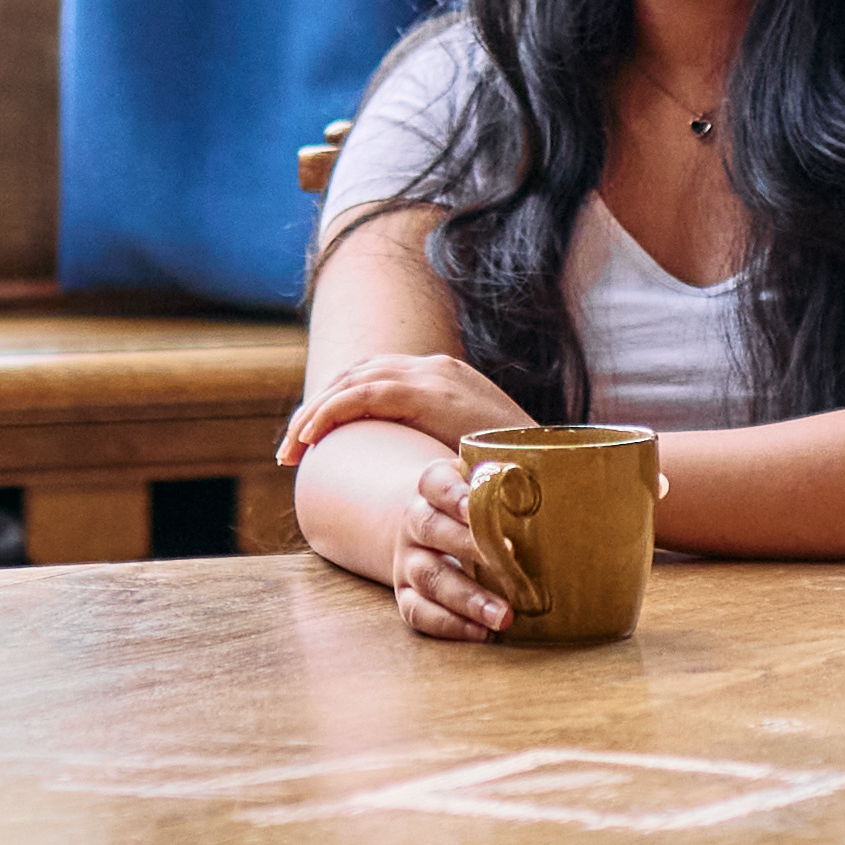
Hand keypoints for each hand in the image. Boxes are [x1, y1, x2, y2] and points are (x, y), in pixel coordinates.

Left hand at [277, 345, 533, 474]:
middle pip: (355, 375)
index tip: (308, 443)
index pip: (372, 379)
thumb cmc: (515, 471)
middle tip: (288, 450)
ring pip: (351, 382)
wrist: (555, 464)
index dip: (334, 406)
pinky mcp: (429, 392)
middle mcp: (434, 367)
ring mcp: (432, 374)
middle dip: (315, 410)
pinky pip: (364, 395)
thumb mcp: (469, 451)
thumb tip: (410, 477)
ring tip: (290, 450)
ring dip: (313, 414)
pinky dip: (330, 413)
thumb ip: (439, 449)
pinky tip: (309, 440)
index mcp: (442, 377)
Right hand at [382, 462, 525, 644]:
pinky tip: (482, 632)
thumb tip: (570, 492)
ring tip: (505, 616)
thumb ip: (513, 487)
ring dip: (467, 598)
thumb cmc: (477, 511)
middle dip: (470, 545)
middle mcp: (415, 522)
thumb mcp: (486, 490)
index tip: (478, 507)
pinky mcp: (406, 594)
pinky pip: (418, 612)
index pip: (434, 482)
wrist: (430, 530)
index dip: (454, 494)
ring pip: (428, 576)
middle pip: (430, 527)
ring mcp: (407, 560)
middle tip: (511, 557)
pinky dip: (450, 625)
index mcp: (434, 489)